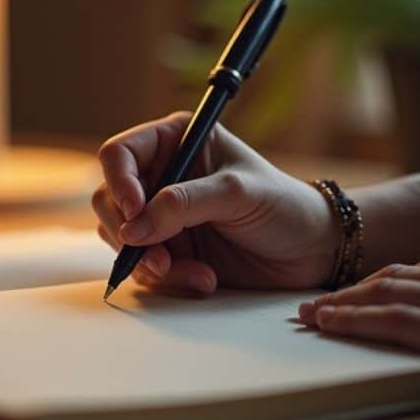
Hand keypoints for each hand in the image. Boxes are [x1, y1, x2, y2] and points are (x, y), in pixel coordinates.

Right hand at [93, 111, 339, 292]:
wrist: (310, 251)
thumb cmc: (283, 206)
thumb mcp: (236, 194)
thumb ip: (183, 204)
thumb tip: (133, 228)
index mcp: (174, 141)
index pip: (119, 154)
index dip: (118, 183)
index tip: (133, 214)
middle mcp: (161, 175)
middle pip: (109, 199)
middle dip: (129, 233)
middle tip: (158, 258)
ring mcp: (161, 215)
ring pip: (121, 239)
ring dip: (150, 263)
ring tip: (194, 272)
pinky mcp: (167, 249)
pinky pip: (142, 266)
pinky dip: (167, 278)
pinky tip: (203, 278)